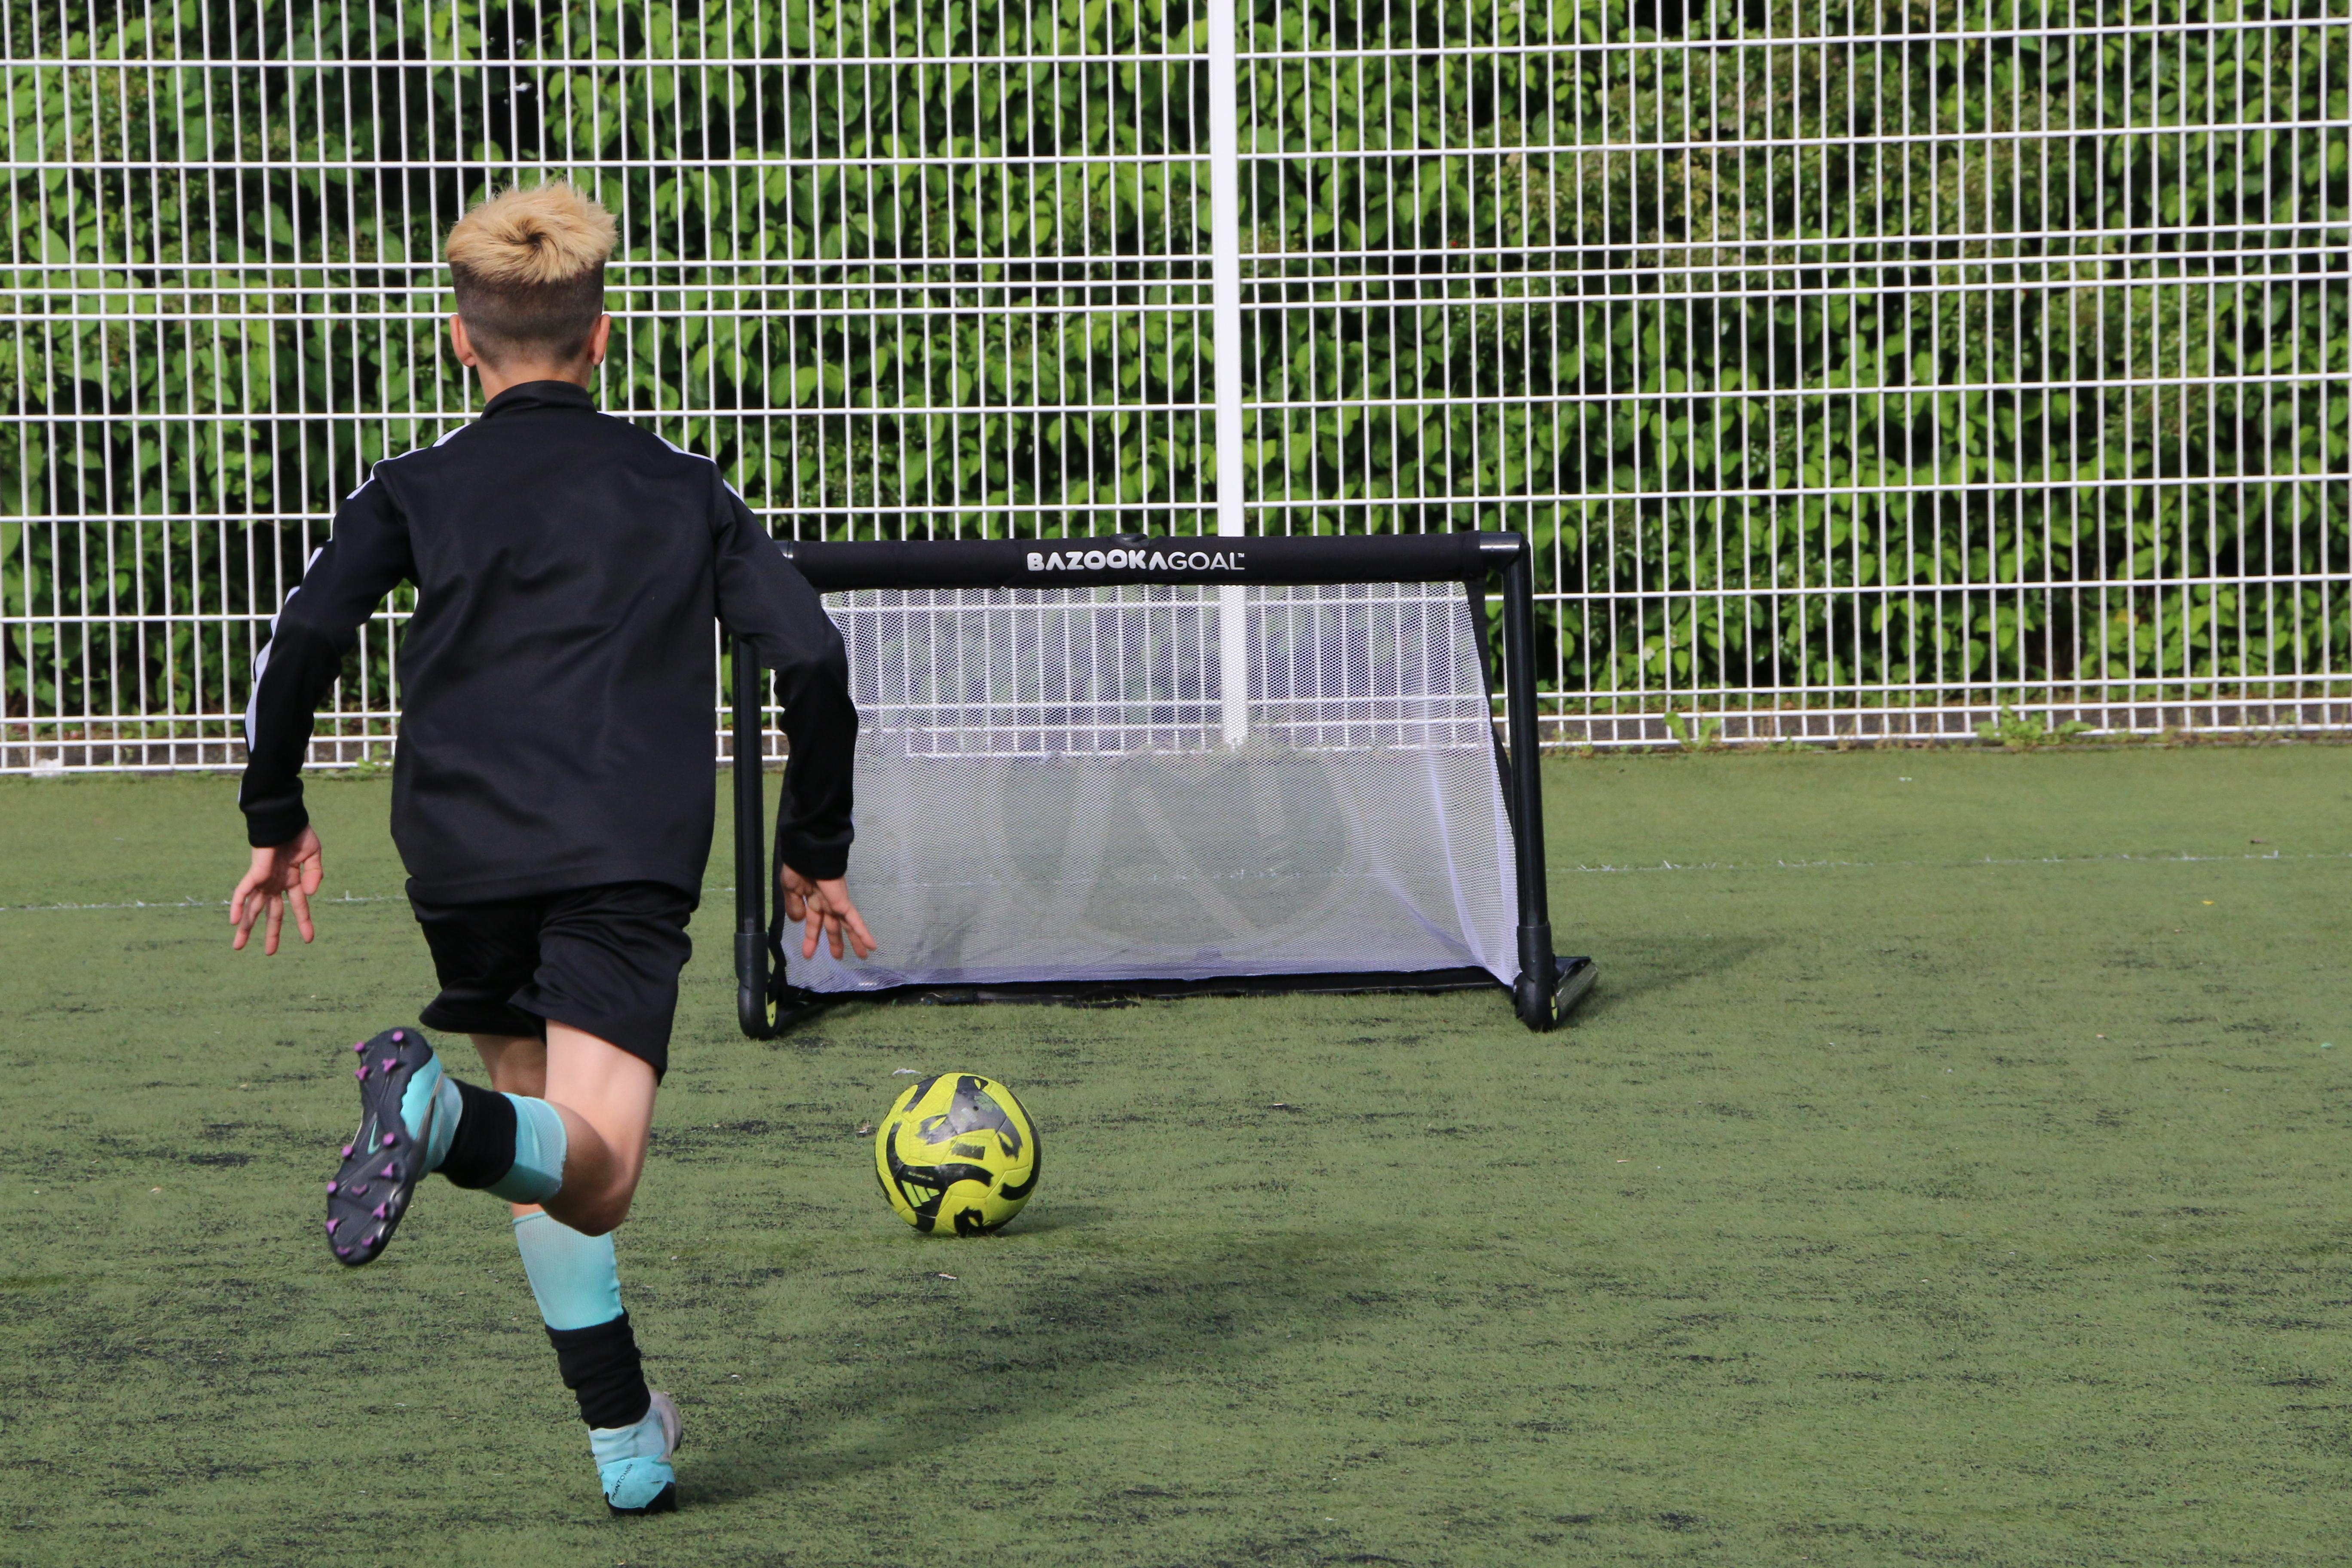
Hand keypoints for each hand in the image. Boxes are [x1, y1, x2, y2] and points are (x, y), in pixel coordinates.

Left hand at [230, 827, 324, 954]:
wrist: (283, 817)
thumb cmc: (298, 833)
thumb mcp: (314, 856)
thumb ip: (314, 875)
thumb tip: (309, 895)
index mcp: (291, 880)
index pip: (298, 907)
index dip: (304, 923)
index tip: (309, 939)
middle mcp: (275, 884)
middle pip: (271, 913)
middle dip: (270, 933)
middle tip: (269, 953)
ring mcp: (263, 880)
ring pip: (253, 908)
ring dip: (246, 927)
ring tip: (238, 946)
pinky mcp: (255, 873)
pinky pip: (243, 892)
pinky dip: (238, 906)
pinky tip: (233, 921)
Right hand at [780, 864, 877, 961]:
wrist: (807, 853)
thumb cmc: (797, 868)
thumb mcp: (790, 889)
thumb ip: (793, 906)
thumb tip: (797, 922)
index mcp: (812, 900)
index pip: (814, 923)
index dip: (811, 938)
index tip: (808, 954)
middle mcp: (826, 903)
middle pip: (833, 926)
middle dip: (835, 941)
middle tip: (837, 957)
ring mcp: (836, 903)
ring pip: (847, 926)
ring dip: (854, 941)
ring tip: (862, 956)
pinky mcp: (842, 902)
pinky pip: (854, 920)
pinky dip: (862, 933)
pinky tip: (871, 945)